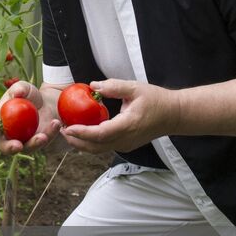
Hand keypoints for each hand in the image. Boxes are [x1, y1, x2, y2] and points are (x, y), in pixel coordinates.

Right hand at [0, 80, 61, 154]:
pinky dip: (50, 134)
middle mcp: (8, 135)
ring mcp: (24, 142)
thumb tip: (18, 93)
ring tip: (43, 136)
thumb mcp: (25, 88)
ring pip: (27, 148)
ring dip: (34, 143)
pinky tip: (55, 123)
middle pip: (4, 147)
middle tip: (17, 145)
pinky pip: (44, 142)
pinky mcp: (39, 144)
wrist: (47, 103)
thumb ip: (19, 88)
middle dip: (9, 148)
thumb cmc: (29, 95)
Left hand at [61, 79, 179, 154]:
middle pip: (96, 147)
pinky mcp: (126, 145)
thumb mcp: (135, 88)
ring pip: (99, 149)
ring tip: (69, 133)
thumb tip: (93, 86)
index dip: (82, 133)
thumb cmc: (156, 99)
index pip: (100, 134)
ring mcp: (126, 145)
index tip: (68, 127)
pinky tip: (83, 133)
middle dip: (76, 141)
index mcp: (128, 125)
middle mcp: (126, 139)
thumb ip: (114, 86)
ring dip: (82, 144)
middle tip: (61, 130)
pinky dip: (91, 143)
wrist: (174, 115)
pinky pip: (105, 147)